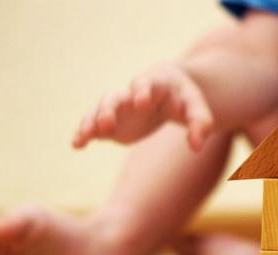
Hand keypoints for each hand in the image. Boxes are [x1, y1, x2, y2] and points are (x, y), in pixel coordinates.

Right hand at [72, 60, 213, 150]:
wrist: (171, 94)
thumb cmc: (186, 99)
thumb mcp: (198, 108)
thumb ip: (200, 124)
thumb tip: (197, 146)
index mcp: (155, 84)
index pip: (146, 84)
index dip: (142, 91)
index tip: (141, 102)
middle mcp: (131, 93)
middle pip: (117, 97)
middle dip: (111, 108)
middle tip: (107, 122)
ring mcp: (120, 107)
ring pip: (101, 109)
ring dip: (92, 121)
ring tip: (85, 136)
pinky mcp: (113, 122)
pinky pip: (95, 124)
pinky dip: (85, 132)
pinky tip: (77, 144)